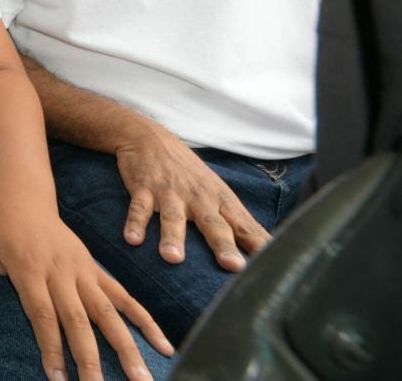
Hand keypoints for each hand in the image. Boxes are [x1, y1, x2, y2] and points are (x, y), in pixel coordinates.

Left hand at [0, 198, 171, 380]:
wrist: (22, 193)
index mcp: (30, 269)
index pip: (43, 315)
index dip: (51, 349)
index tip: (57, 379)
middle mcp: (61, 272)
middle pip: (79, 320)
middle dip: (89, 359)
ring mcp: (82, 270)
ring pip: (108, 312)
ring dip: (126, 346)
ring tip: (142, 377)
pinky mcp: (94, 268)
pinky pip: (123, 295)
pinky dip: (144, 319)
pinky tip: (163, 343)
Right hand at [114, 126, 270, 270]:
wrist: (151, 137)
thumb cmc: (190, 174)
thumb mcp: (217, 193)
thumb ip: (237, 223)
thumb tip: (267, 253)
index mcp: (221, 201)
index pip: (245, 227)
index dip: (258, 246)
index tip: (272, 267)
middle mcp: (198, 198)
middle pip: (213, 224)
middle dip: (223, 245)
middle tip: (233, 266)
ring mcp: (170, 193)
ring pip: (173, 217)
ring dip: (172, 237)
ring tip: (173, 258)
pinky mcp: (144, 188)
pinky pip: (139, 208)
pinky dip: (135, 223)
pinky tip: (132, 240)